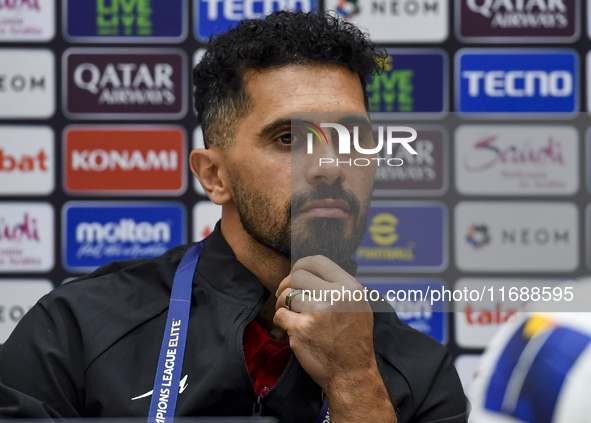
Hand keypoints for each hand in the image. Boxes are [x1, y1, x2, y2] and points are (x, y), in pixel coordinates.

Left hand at [274, 255, 395, 422]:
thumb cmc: (354, 341)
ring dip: (281, 303)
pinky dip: (280, 321)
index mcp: (350, 288)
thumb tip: (315, 271)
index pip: (318, 262)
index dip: (301, 265)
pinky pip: (280, 315)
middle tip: (284, 295)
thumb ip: (341, 287)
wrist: (352, 374)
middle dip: (286, 284)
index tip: (295, 274)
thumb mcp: (358, 306)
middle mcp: (335, 297)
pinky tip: (288, 328)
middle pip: (298, 276)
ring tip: (287, 313)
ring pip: (286, 295)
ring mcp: (318, 312)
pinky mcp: (302, 329)